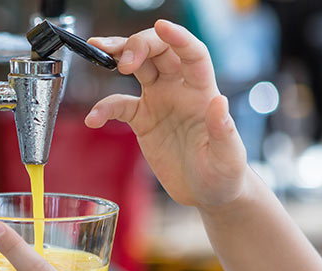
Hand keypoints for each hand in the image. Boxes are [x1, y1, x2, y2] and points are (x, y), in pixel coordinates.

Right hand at [86, 20, 248, 210]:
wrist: (206, 194)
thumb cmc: (224, 175)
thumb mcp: (228, 158)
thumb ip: (223, 130)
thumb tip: (219, 102)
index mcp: (202, 92)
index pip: (192, 54)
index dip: (178, 38)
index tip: (162, 26)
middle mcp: (180, 89)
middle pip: (159, 51)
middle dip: (139, 45)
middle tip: (123, 61)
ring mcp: (159, 101)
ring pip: (137, 66)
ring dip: (118, 54)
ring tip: (96, 50)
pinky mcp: (143, 119)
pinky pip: (118, 105)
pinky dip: (103, 109)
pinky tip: (93, 119)